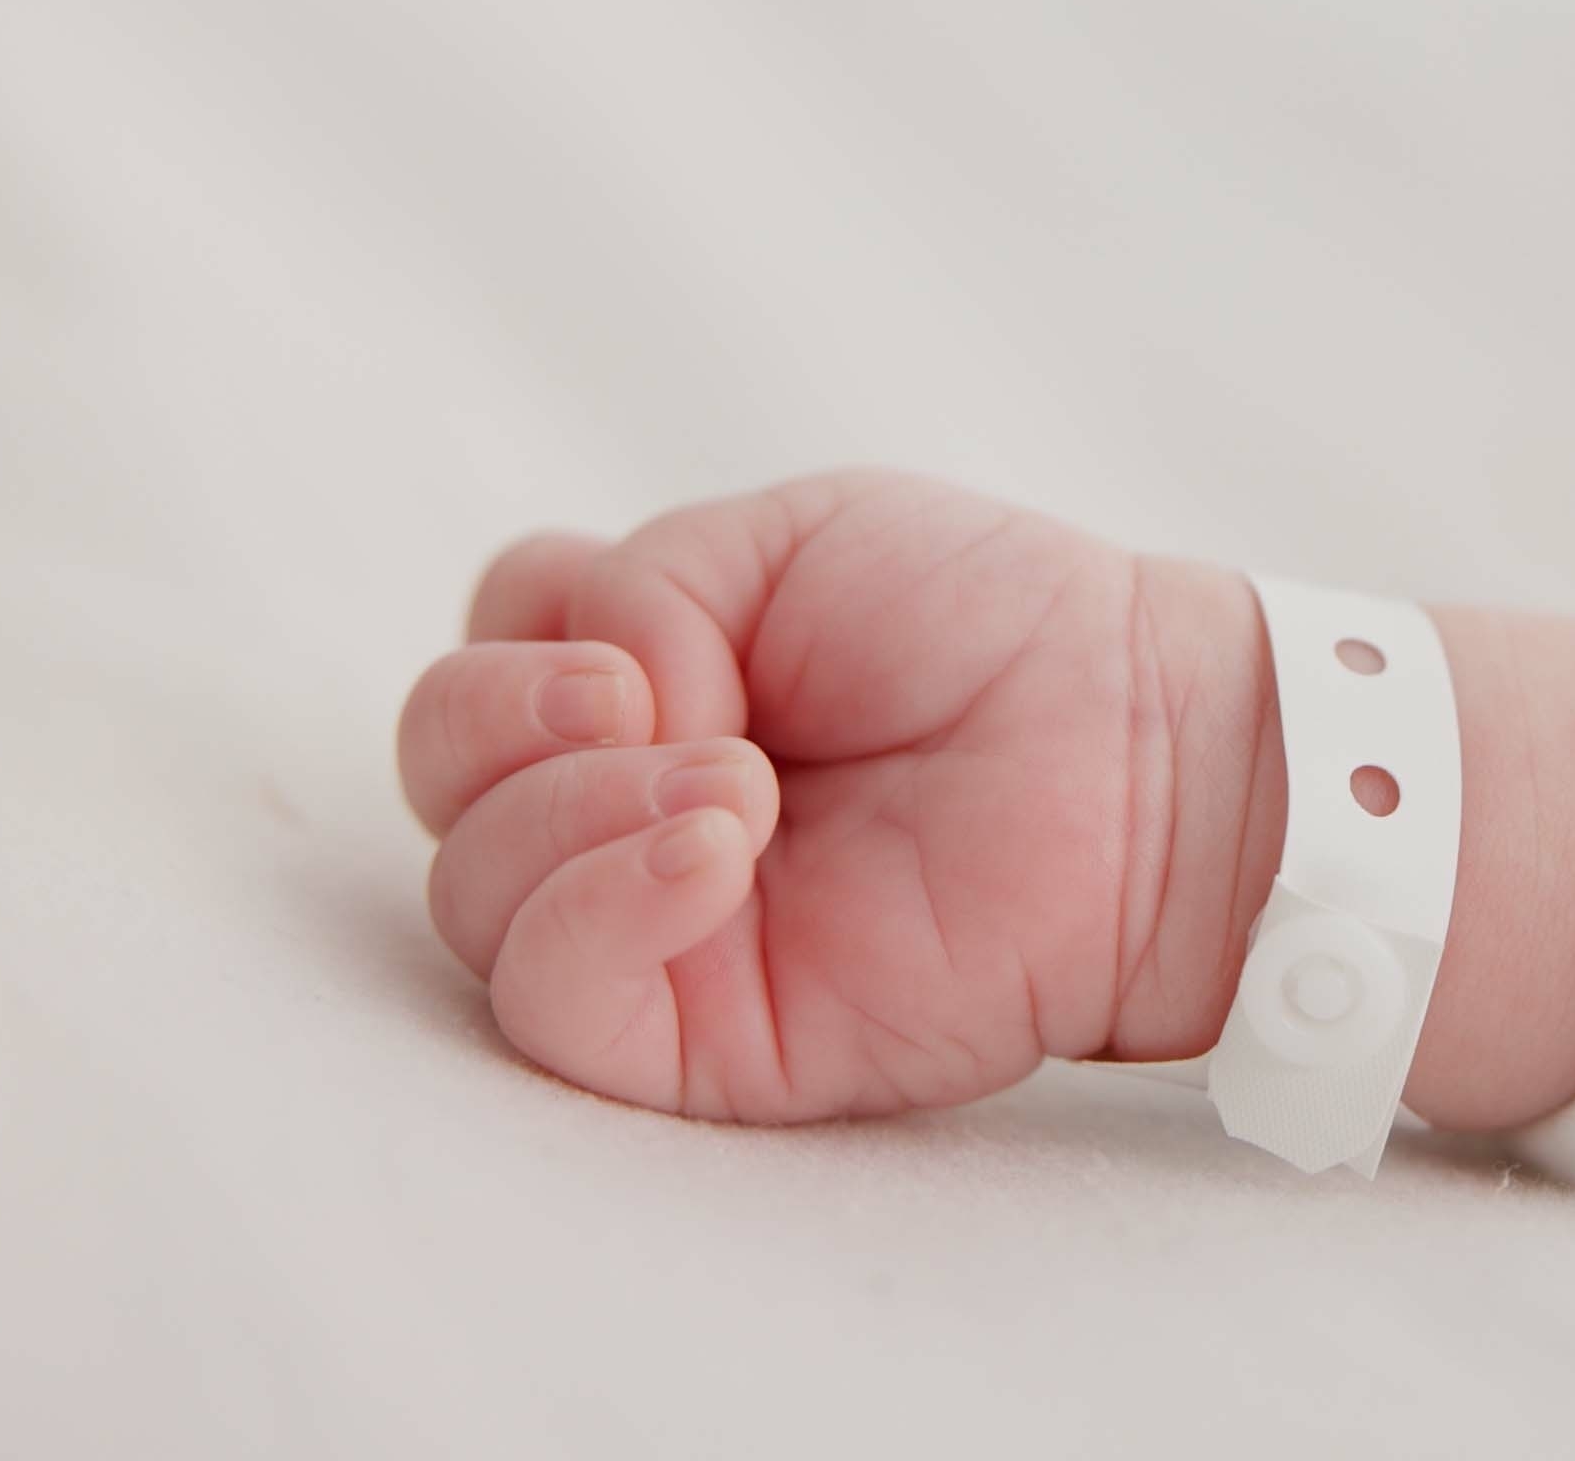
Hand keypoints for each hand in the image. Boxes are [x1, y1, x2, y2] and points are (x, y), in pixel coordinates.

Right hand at [392, 471, 1278, 1119]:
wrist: (1130, 744)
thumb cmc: (987, 626)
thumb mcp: (781, 538)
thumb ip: (631, 591)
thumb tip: (589, 713)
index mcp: (638, 680)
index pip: (480, 660)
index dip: (526, 637)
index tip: (656, 638)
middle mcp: (623, 802)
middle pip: (444, 774)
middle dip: (501, 718)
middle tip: (654, 699)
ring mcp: (657, 925)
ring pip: (472, 892)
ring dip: (569, 810)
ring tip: (733, 784)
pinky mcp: (699, 1037)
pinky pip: (552, 1002)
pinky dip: (598, 908)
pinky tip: (711, 852)